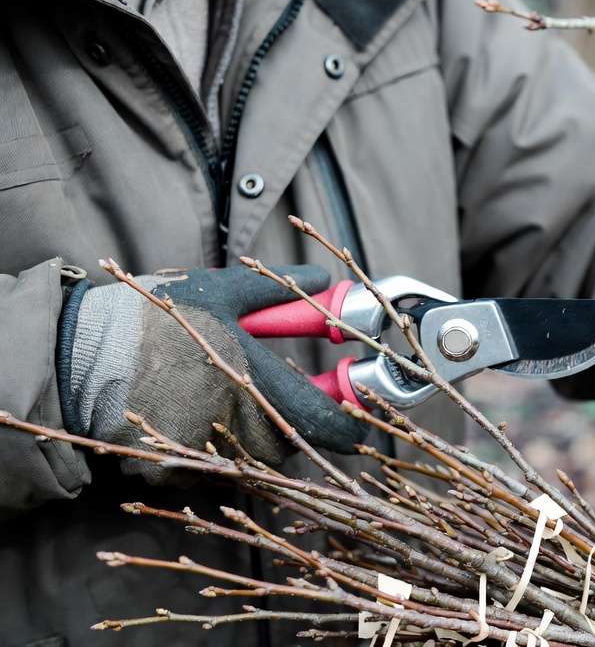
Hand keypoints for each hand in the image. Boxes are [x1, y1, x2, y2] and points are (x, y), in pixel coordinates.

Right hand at [57, 264, 366, 482]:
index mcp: (259, 384)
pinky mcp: (177, 473)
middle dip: (291, 419)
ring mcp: (208, 456)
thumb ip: (278, 290)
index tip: (355, 413)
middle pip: (291, 443)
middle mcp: (240, 429)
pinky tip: (192, 414)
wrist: (79, 359)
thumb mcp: (221, 292)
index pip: (328, 426)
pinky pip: (215, 466)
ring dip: (254, 431)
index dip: (350, 424)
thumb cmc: (154, 320)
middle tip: (270, 388)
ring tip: (221, 395)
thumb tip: (323, 281)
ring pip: (255, 456)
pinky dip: (216, 446)